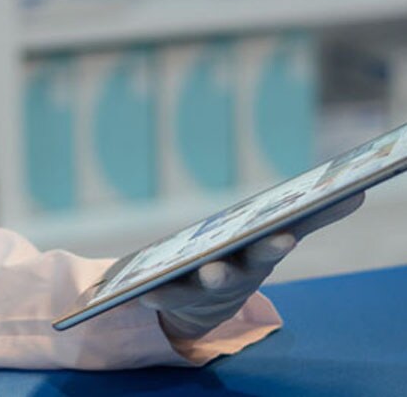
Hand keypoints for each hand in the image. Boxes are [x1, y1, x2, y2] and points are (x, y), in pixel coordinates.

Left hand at [140, 192, 364, 341]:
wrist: (203, 305)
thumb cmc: (242, 259)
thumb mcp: (270, 239)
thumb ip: (310, 218)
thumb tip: (353, 191)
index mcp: (255, 258)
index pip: (270, 248)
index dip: (276, 242)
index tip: (285, 233)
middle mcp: (232, 274)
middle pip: (239, 268)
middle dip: (241, 263)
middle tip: (239, 259)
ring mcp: (202, 288)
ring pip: (204, 283)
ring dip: (205, 277)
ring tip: (204, 271)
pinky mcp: (174, 296)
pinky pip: (163, 296)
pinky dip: (155, 295)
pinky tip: (143, 293)